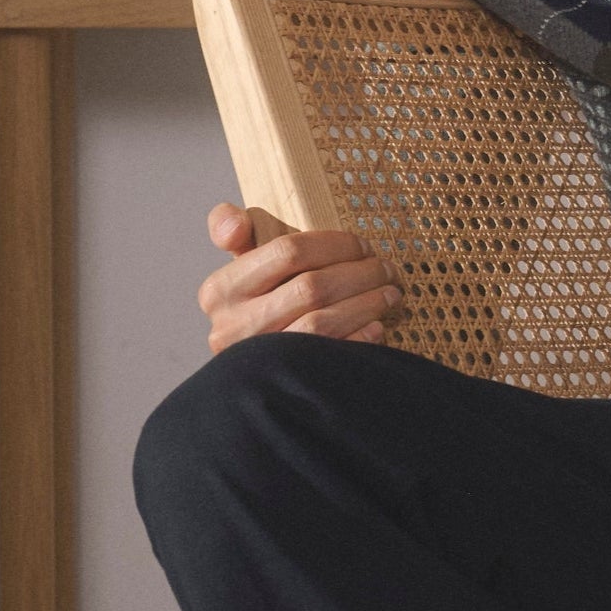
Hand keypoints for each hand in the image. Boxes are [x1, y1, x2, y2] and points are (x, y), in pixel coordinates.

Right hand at [197, 200, 399, 357]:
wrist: (253, 374)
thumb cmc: (257, 306)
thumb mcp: (240, 266)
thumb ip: (231, 230)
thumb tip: (234, 225)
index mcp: (220, 290)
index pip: (287, 252)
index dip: (335, 245)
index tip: (362, 246)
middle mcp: (232, 327)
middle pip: (311, 287)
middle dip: (359, 274)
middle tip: (386, 269)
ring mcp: (259, 360)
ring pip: (322, 322)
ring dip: (366, 303)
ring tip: (390, 293)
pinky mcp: (285, 385)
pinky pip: (331, 356)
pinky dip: (360, 337)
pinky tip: (376, 326)